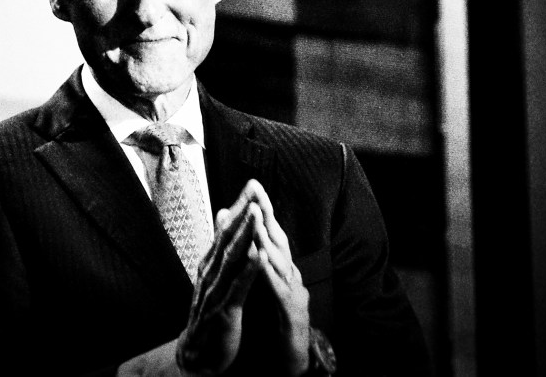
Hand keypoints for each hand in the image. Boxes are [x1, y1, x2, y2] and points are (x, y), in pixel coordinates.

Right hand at [176, 181, 264, 374]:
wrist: (198, 353)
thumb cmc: (210, 311)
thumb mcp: (215, 275)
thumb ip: (221, 246)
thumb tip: (224, 212)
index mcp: (210, 263)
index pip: (226, 230)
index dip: (239, 207)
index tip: (253, 185)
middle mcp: (210, 272)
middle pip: (227, 237)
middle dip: (242, 212)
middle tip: (254, 189)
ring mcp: (215, 291)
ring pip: (231, 258)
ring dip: (245, 235)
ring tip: (257, 213)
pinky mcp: (222, 310)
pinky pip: (237, 287)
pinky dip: (248, 270)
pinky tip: (259, 255)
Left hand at [250, 182, 311, 374]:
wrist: (293, 360)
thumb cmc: (279, 321)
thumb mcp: (269, 288)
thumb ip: (262, 264)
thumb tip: (252, 237)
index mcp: (282, 270)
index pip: (271, 235)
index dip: (262, 210)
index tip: (251, 185)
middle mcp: (291, 276)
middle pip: (279, 239)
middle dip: (266, 212)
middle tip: (255, 187)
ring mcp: (294, 293)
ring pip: (280, 260)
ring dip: (268, 236)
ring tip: (256, 214)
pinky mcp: (291, 313)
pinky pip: (279, 290)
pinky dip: (269, 272)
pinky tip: (259, 258)